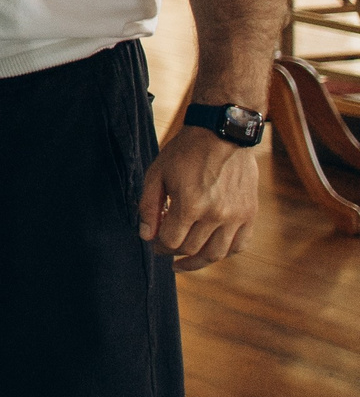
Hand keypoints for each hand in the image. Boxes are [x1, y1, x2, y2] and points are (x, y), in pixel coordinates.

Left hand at [138, 125, 259, 269]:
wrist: (221, 133)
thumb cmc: (185, 152)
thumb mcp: (157, 173)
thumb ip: (148, 206)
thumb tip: (146, 236)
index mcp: (190, 205)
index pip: (171, 242)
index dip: (158, 245)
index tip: (154, 241)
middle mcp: (216, 215)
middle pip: (191, 248)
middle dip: (173, 251)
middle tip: (165, 247)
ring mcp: (236, 216)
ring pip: (216, 254)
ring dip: (198, 262)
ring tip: (184, 263)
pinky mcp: (250, 213)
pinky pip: (239, 245)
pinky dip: (224, 253)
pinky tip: (210, 251)